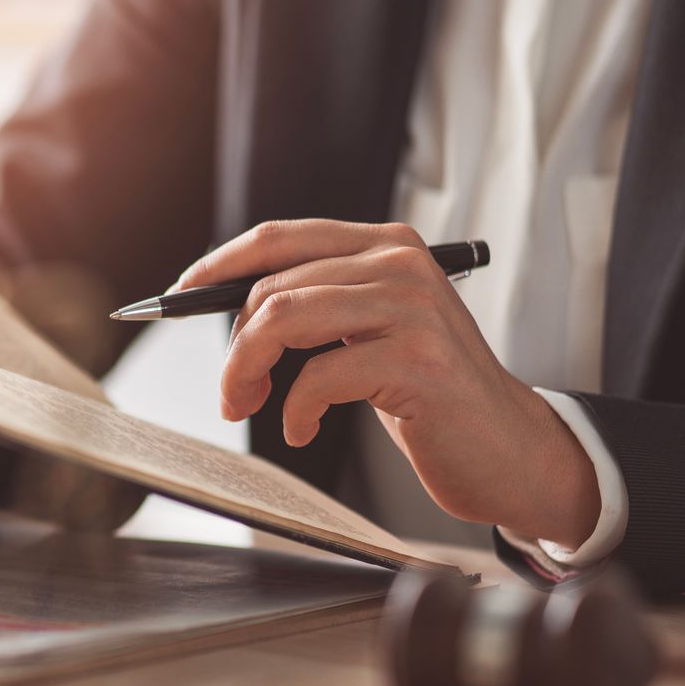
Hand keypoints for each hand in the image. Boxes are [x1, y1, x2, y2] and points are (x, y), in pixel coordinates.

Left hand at [178, 219, 599, 546]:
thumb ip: (315, 304)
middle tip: (231, 393)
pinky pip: (316, 378)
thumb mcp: (368, 333)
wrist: (507, 448)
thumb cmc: (427, 395)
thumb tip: (222, 304)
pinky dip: (293, 411)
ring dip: (248, 373)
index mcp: (385, 246)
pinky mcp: (416, 359)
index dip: (216, 266)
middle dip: (232, 346)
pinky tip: (301, 431)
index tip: (177, 297)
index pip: (278, 237)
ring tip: (249, 406)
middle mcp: (399, 264)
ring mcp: (412, 308)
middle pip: (270, 286)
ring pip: (282, 320)